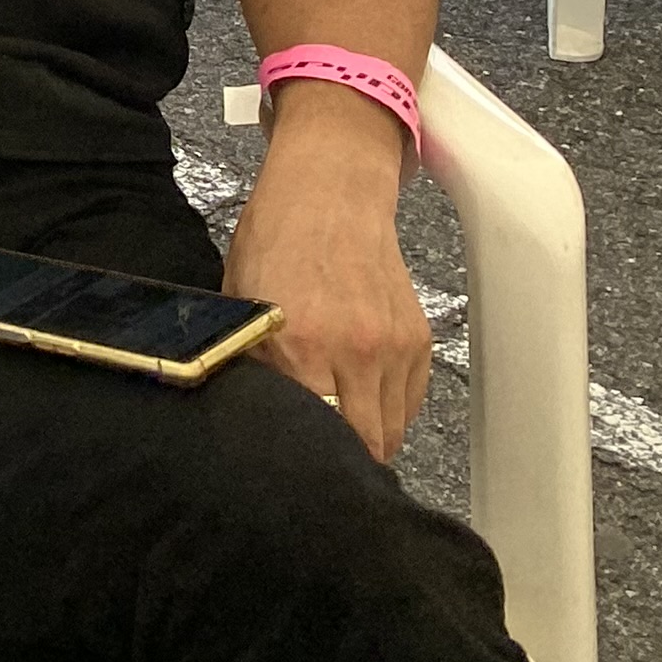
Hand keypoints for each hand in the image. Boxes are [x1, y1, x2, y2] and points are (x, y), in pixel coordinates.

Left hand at [223, 88, 430, 458]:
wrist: (330, 193)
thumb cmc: (274, 241)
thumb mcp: (242, 303)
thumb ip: (254, 364)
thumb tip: (256, 416)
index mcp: (300, 344)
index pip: (317, 434)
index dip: (306, 457)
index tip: (293, 468)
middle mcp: (355, 352)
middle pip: (365, 444)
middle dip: (343, 458)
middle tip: (321, 460)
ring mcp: (393, 348)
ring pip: (393, 430)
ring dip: (369, 437)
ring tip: (339, 427)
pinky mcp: (419, 341)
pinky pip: (411, 401)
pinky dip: (390, 409)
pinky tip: (361, 396)